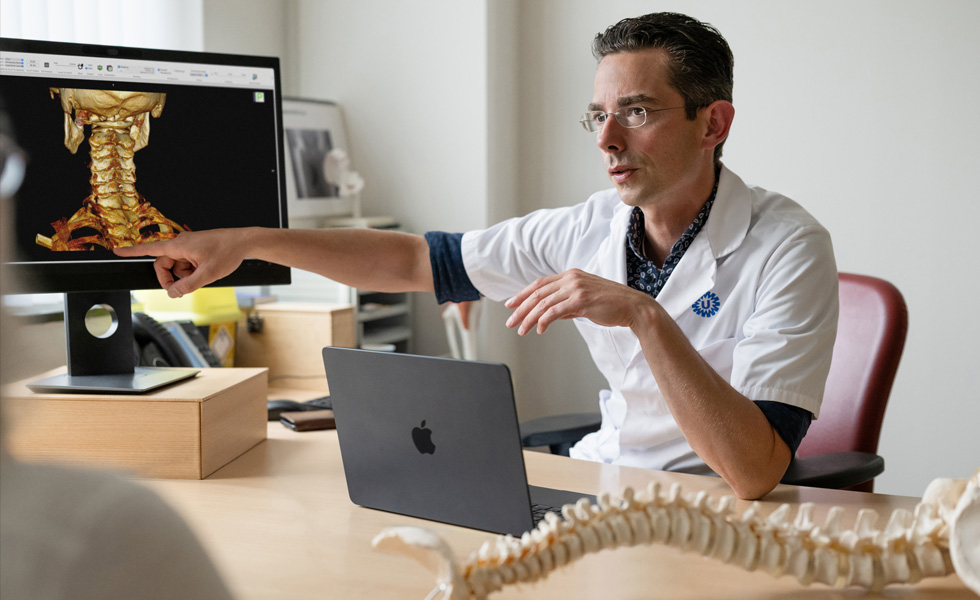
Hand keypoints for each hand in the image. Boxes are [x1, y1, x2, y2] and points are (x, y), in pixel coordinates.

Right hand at [113, 229, 246, 297]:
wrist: (244, 242)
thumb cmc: (227, 252)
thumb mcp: (208, 274)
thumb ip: (188, 285)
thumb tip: (172, 293)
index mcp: (179, 246)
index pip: (149, 249)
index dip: (132, 252)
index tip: (116, 251)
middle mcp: (180, 244)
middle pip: (163, 265)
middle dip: (171, 279)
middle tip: (182, 290)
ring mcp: (188, 247)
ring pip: (177, 267)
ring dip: (185, 275)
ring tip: (203, 274)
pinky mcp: (196, 250)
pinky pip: (187, 264)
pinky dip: (193, 271)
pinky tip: (206, 270)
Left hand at [504, 269, 649, 334]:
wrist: (633, 307)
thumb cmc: (611, 305)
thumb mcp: (585, 300)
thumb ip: (567, 305)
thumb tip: (551, 315)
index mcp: (571, 275)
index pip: (539, 284)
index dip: (522, 294)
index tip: (510, 304)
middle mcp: (571, 278)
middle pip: (537, 293)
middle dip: (520, 308)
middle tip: (510, 321)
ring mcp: (575, 288)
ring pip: (543, 303)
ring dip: (529, 318)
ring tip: (522, 330)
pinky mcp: (581, 300)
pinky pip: (554, 311)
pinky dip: (543, 321)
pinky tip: (539, 330)